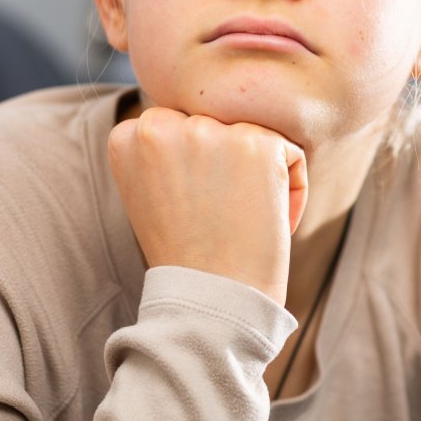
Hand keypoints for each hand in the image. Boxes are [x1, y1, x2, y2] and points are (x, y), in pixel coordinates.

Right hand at [108, 106, 307, 301]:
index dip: (196, 167)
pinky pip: (289, 153)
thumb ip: (162, 153)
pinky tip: (273, 222)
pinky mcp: (257, 144)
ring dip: (258, 173)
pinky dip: (292, 188)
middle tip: (222, 216)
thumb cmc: (187, 255)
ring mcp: (209, 132)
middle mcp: (161, 126)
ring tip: (244, 220)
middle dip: (227, 165)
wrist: (213, 297)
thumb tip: (200, 124)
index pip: (176, 126)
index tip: (196, 208)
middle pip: (215, 125)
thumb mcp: (149, 194)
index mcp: (128, 137)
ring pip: (251, 135)